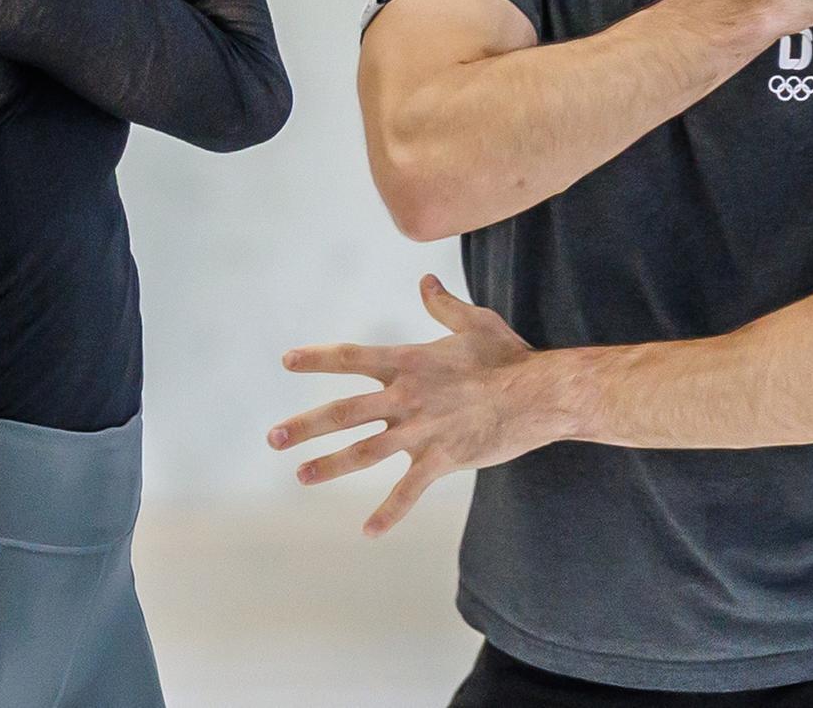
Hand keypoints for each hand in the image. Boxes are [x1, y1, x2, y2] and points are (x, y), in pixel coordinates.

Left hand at [270, 275, 549, 536]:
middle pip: (344, 412)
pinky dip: (389, 512)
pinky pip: (408, 491)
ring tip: (301, 476)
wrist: (539, 394)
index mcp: (408, 363)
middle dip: (305, 426)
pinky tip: (368, 531)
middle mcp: (406, 397)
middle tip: (273, 438)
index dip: (317, 359)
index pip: (352, 357)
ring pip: (364, 452)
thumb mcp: (475, 322)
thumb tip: (425, 281)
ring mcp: (420, 431)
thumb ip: (443, 306)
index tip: (286, 360)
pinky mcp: (441, 460)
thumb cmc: (509, 357)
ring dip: (330, 465)